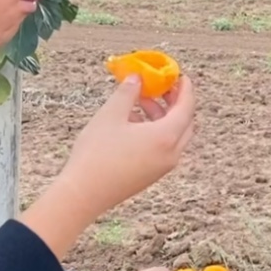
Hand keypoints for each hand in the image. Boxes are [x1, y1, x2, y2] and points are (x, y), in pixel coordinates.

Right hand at [59, 73, 195, 220]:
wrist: (83, 194)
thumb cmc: (97, 153)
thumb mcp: (111, 114)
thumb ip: (128, 92)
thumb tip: (137, 77)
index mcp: (166, 137)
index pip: (186, 107)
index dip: (185, 89)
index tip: (180, 76)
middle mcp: (171, 154)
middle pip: (184, 122)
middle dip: (175, 102)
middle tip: (162, 86)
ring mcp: (162, 167)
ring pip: (173, 135)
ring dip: (162, 116)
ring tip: (140, 101)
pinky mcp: (151, 175)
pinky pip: (163, 148)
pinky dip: (156, 131)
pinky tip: (133, 122)